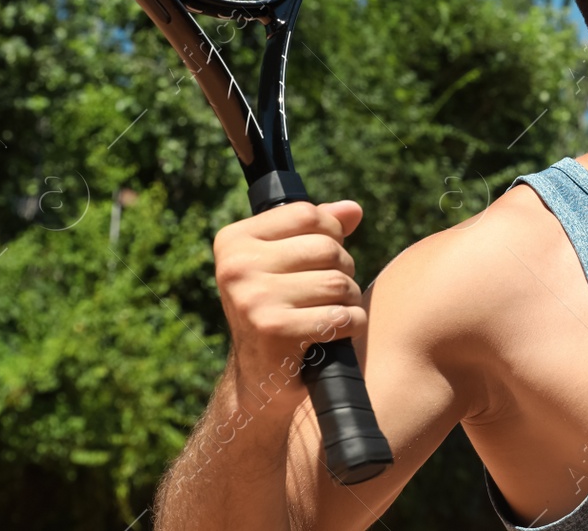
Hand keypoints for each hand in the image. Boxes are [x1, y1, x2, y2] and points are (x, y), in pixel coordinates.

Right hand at [212, 200, 366, 409]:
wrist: (259, 379)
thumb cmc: (278, 310)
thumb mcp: (288, 263)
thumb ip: (318, 229)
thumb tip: (353, 209)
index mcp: (234, 242)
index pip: (307, 214)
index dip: (331, 233)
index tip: (322, 258)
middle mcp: (236, 267)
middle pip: (328, 248)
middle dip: (343, 270)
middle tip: (327, 294)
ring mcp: (253, 299)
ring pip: (339, 283)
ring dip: (349, 301)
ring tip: (330, 314)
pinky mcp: (275, 331)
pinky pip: (343, 316)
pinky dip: (351, 326)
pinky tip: (333, 335)